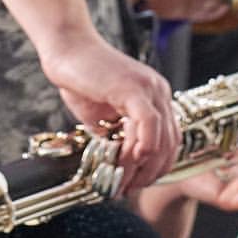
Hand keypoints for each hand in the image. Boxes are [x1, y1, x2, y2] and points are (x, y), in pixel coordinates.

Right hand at [37, 33, 178, 192]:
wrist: (66, 49)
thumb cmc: (80, 80)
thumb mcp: (102, 118)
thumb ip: (115, 140)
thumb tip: (118, 169)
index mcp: (156, 98)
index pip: (169, 141)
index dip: (154, 168)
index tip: (133, 184)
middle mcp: (159, 92)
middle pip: (170, 145)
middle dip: (150, 173)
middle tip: (128, 189)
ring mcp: (150, 89)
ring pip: (161, 139)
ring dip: (142, 166)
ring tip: (122, 181)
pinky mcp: (135, 88)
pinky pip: (148, 125)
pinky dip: (139, 147)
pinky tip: (124, 160)